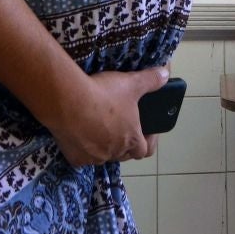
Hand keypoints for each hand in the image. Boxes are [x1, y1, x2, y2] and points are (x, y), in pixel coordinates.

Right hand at [44, 67, 168, 166]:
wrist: (68, 102)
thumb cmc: (104, 94)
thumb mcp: (131, 83)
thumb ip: (151, 80)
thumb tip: (166, 75)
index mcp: (131, 138)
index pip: (145, 150)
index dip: (147, 141)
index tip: (144, 130)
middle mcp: (115, 152)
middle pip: (124, 155)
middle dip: (125, 145)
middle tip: (120, 127)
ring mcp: (94, 157)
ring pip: (102, 157)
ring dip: (103, 147)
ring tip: (97, 128)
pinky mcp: (75, 158)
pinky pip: (81, 158)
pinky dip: (82, 150)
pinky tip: (78, 136)